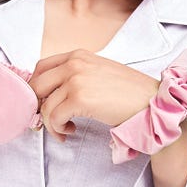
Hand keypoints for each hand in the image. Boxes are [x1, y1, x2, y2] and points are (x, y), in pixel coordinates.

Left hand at [29, 49, 158, 141]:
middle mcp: (74, 63)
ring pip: (44, 105)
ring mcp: (76, 79)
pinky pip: (54, 117)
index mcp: (78, 55)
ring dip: (51, 122)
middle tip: (48, 118)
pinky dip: (58, 128)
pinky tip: (71, 131)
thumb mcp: (98, 72)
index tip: (42, 103)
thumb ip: (75, 75)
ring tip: (65, 129)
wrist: (151, 103)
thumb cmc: (128, 92)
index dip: (37, 88)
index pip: (41, 67)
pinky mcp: (80, 98)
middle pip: (36, 84)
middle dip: (37, 105)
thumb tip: (51, 92)